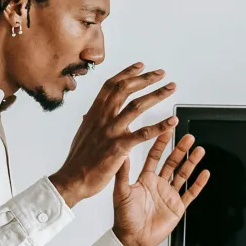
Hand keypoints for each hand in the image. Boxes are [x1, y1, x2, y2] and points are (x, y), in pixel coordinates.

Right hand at [49, 63, 179, 205]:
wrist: (72, 180)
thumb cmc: (78, 160)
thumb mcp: (83, 134)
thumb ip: (90, 123)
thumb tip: (89, 114)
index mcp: (94, 113)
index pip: (111, 85)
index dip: (126, 73)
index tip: (140, 66)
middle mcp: (102, 118)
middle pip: (125, 89)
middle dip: (145, 78)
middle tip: (161, 73)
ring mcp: (111, 131)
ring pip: (136, 106)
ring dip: (157, 94)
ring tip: (171, 88)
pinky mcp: (119, 147)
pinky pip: (143, 133)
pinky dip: (160, 126)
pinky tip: (172, 122)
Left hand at [111, 132, 210, 245]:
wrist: (133, 239)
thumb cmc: (124, 218)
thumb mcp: (121, 192)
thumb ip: (123, 174)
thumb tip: (122, 154)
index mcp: (145, 179)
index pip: (155, 156)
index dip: (161, 143)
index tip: (167, 130)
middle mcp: (158, 184)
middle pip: (172, 162)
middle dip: (181, 149)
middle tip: (189, 137)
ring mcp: (169, 195)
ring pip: (183, 174)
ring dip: (192, 162)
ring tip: (199, 150)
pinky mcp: (178, 207)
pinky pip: (191, 193)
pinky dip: (198, 183)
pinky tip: (205, 173)